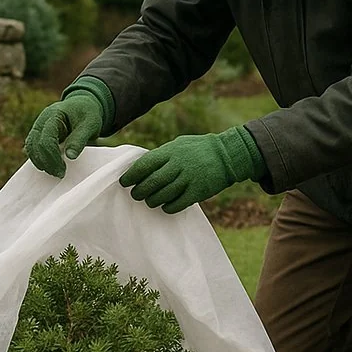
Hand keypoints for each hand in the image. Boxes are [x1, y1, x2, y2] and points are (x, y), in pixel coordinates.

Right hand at [25, 91, 104, 177]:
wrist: (82, 105)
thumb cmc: (87, 113)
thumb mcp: (90, 124)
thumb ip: (79, 139)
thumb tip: (70, 156)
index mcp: (53, 115)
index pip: (46, 139)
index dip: (53, 157)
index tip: (63, 170)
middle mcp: (41, 121)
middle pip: (35, 145)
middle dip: (46, 162)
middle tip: (60, 174)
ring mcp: (38, 127)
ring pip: (31, 148)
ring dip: (41, 162)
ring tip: (55, 173)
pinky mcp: (38, 135)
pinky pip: (32, 149)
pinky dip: (39, 159)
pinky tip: (49, 168)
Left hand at [119, 126, 263, 213]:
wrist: (227, 155)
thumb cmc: (200, 149)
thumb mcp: (179, 144)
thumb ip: (162, 155)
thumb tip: (142, 166)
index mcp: (171, 152)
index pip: (144, 165)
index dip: (131, 175)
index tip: (125, 182)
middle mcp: (178, 165)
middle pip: (151, 183)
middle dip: (139, 191)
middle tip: (136, 194)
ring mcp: (188, 180)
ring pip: (162, 196)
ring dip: (152, 201)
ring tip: (150, 201)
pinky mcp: (197, 192)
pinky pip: (176, 204)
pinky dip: (167, 207)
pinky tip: (165, 206)